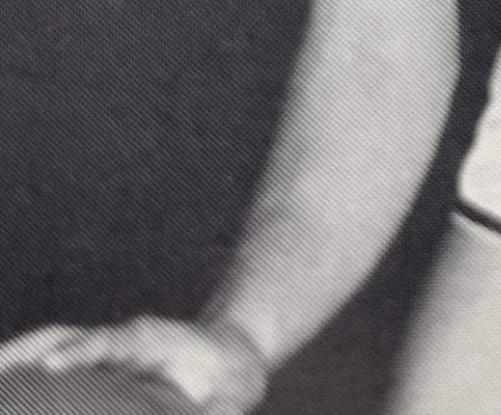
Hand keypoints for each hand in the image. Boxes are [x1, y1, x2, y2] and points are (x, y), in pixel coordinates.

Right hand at [0, 317, 268, 413]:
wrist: (234, 350)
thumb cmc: (231, 377)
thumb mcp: (231, 396)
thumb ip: (213, 412)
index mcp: (153, 341)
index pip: (112, 341)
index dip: (82, 351)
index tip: (53, 363)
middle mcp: (122, 339)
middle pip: (65, 335)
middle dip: (25, 350)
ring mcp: (107, 346)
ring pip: (52, 343)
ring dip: (14, 357)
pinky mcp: (100, 358)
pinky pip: (56, 357)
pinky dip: (24, 368)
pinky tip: (2, 387)